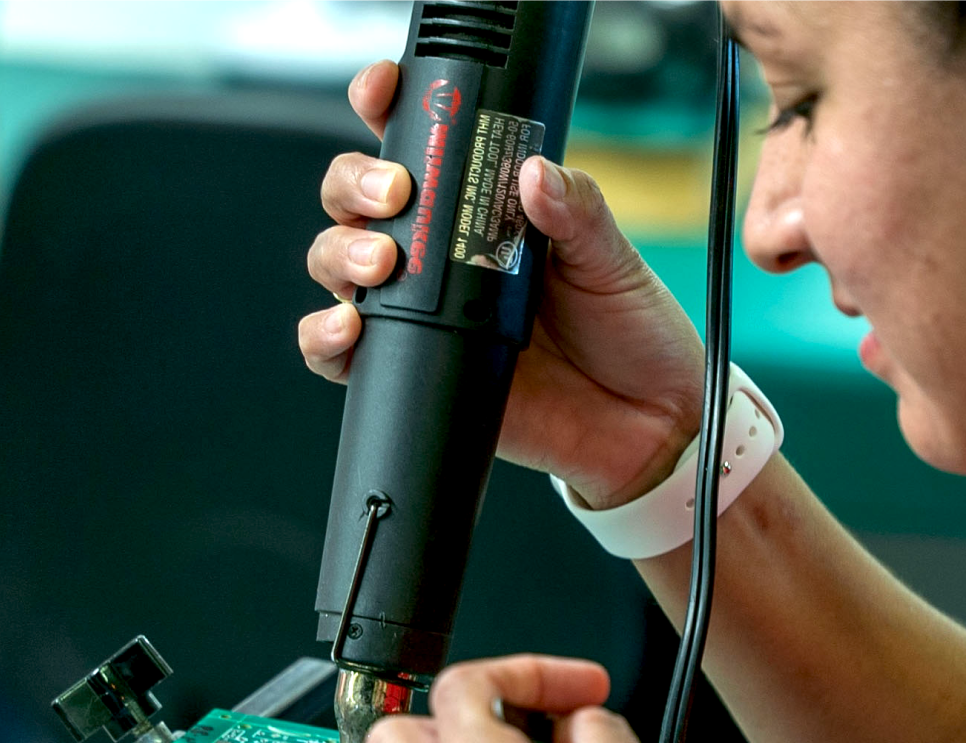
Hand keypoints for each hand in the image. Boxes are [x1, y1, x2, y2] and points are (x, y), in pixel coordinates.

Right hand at [299, 61, 707, 509]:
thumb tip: (535, 173)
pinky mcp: (409, 371)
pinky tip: (348, 328)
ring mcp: (420, 316)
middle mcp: (440, 261)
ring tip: (378, 264)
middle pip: (356, 203)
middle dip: (353, 185)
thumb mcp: (612, 260)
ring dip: (338, 255)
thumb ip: (576, 212)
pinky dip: (325, 337)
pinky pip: (343, 356)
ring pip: (338, 270)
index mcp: (484, 214)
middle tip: (392, 196)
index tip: (383, 93)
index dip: (385, 111)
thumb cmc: (626, 335)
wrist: (639, 425)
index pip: (417, 149)